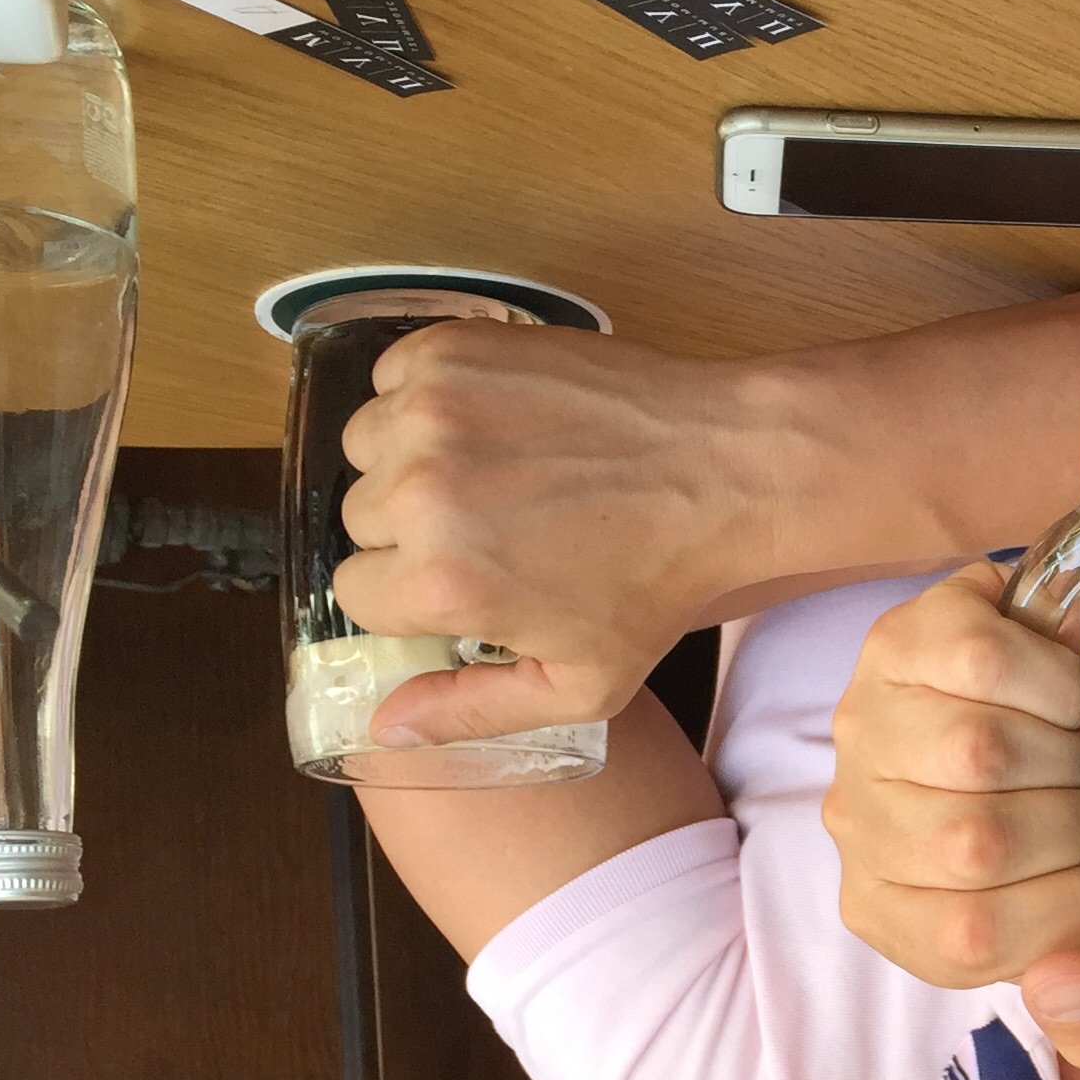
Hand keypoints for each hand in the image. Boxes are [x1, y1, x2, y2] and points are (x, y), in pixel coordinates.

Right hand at [330, 322, 762, 745]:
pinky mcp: (451, 349)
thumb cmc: (658, 582)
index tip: (472, 581)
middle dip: (415, 532)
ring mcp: (431, 410)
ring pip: (367, 447)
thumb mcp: (581, 683)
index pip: (358, 594)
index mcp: (440, 581)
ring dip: (412, 461)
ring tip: (494, 474)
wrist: (722, 468)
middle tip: (498, 528)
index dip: (415, 595)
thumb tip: (383, 730)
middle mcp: (420, 492)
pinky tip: (492, 423)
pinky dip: (422, 397)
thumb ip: (472, 711)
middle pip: (362, 521)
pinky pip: (390, 380)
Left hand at [826, 565, 1079, 1062]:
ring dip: (1070, 750)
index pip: (973, 937)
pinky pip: (983, 663)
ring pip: (982, 752)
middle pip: (979, 841)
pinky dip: (1052, 679)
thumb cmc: (1061, 835)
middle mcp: (861, 827)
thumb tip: (1066, 987)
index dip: (1071, 905)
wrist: (1040, 701)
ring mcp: (867, 731)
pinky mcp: (895, 644)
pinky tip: (1070, 692)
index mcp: (894, 918)